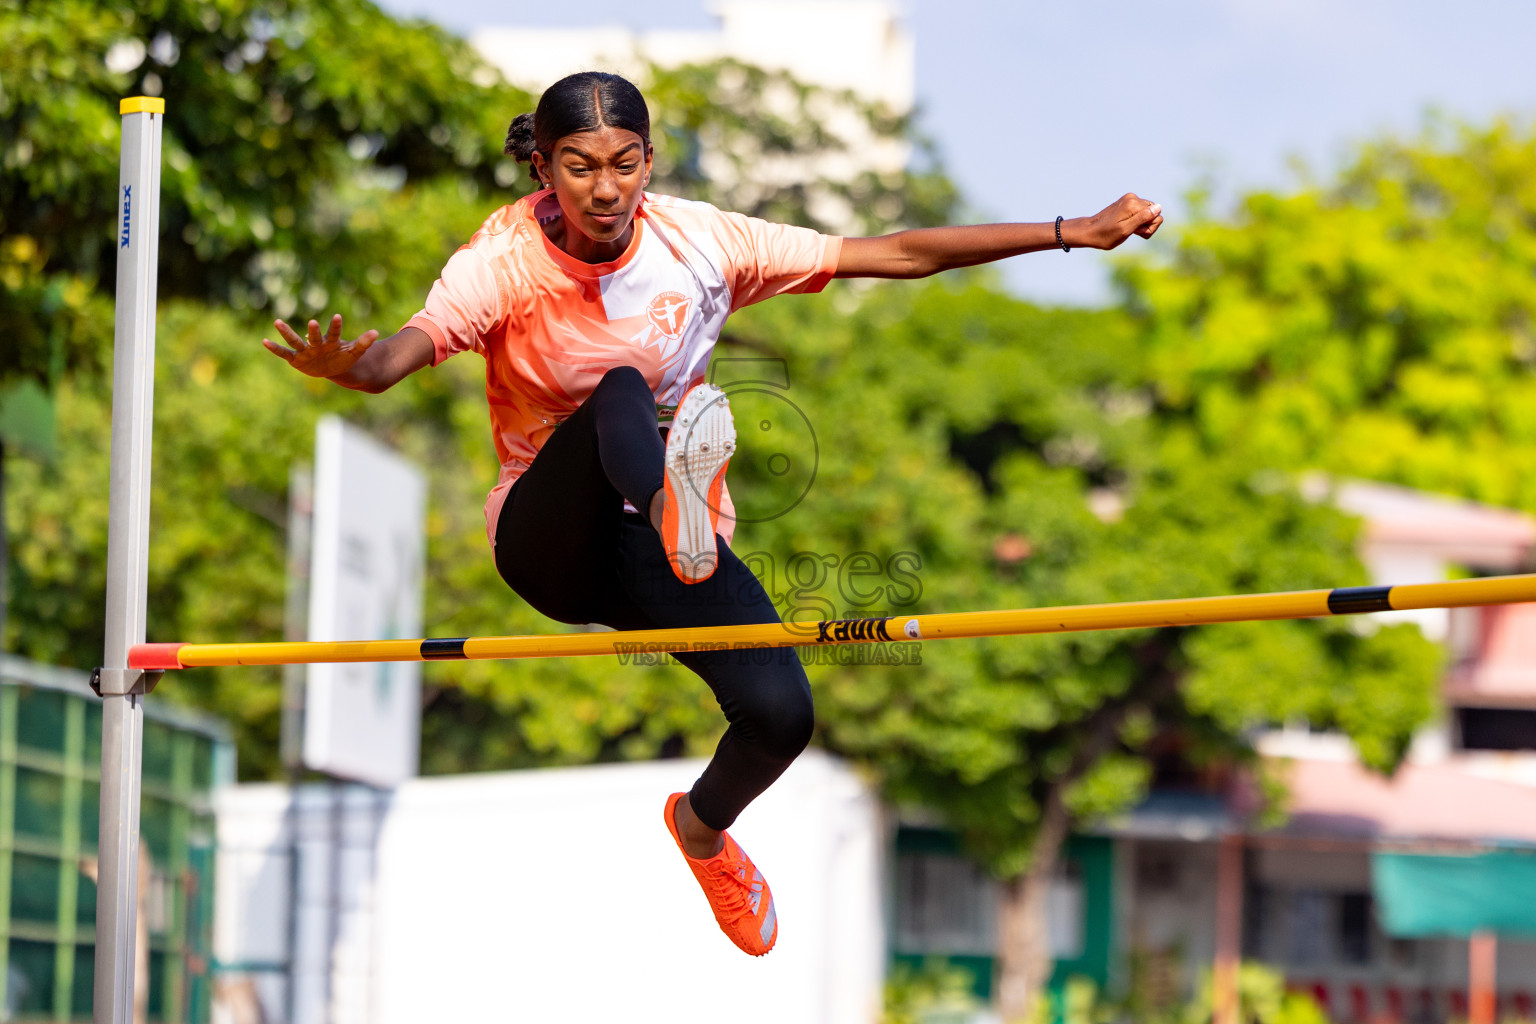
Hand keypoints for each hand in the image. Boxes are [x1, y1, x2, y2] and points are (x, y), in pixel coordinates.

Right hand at [262, 313, 378, 378]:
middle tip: (313, 322)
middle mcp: (316, 344)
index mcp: (331, 342)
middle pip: (314, 336)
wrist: (332, 367)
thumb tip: (376, 333)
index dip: (336, 326)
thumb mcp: (354, 352)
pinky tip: (264, 341)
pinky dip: (275, 348)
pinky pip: (284, 353)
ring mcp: (305, 350)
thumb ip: (364, 343)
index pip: (334, 333)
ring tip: (277, 321)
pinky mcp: (296, 359)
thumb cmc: (342, 357)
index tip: (338, 316)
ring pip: (295, 340)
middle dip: (313, 331)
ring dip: (286, 332)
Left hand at [1068, 194, 1163, 250]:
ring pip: (1148, 212)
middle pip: (1154, 212)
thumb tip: (1158, 207)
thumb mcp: (1126, 230)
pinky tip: (1126, 225)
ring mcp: (1129, 199)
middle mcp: (1132, 198)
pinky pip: (1140, 212)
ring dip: (1141, 223)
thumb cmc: (1106, 235)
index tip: (1135, 232)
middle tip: (1131, 231)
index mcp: (1133, 203)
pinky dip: (1136, 220)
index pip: (1157, 215)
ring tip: (1127, 229)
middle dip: (1146, 225)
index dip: (1149, 228)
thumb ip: (1143, 218)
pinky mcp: (1126, 203)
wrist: (1089, 231)